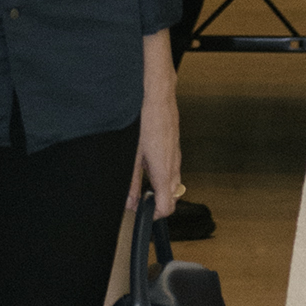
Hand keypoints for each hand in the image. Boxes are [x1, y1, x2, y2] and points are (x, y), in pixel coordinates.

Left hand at [130, 30, 180, 216]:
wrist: (157, 91)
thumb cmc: (145, 116)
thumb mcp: (131, 152)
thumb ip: (130, 179)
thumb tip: (129, 201)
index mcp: (162, 169)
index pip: (167, 205)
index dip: (155, 215)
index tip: (143, 214)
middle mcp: (173, 163)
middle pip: (172, 196)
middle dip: (157, 203)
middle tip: (140, 200)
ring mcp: (176, 153)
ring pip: (174, 181)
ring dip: (161, 188)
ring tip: (142, 183)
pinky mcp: (176, 144)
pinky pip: (174, 167)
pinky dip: (164, 173)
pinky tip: (149, 164)